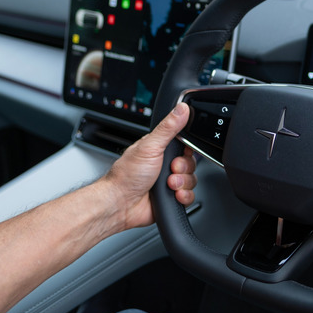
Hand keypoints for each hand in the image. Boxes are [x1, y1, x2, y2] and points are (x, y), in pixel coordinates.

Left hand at [98, 103, 196, 229]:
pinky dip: (183, 196)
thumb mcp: (150, 146)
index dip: (187, 149)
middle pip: (190, 163)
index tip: (179, 153)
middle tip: (170, 169)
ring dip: (182, 183)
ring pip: (191, 180)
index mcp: (160, 149)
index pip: (184, 144)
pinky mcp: (172, 197)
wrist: (121, 204)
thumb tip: (181, 108)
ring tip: (168, 184)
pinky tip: (172, 194)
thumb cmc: (126, 175)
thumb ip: (168, 127)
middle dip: (183, 169)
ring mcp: (168, 181)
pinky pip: (189, 196)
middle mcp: (165, 164)